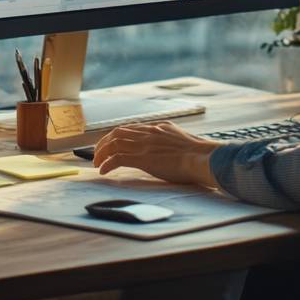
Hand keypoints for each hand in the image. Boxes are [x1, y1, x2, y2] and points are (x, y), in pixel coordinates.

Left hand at [92, 122, 218, 186]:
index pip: (131, 128)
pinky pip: (118, 159)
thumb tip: (169, 148)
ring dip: (102, 153)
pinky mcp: (143, 158)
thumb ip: (171, 140)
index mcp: (158, 127)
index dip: (116, 136)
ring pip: (114, 143)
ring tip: (97, 163)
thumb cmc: (199, 154)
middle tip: (97, 153)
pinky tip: (103, 171)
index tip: (110, 144)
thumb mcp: (182, 140)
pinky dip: (107, 164)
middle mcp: (149, 132)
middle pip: (118, 132)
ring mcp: (145, 145)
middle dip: (104, 142)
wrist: (202, 158)